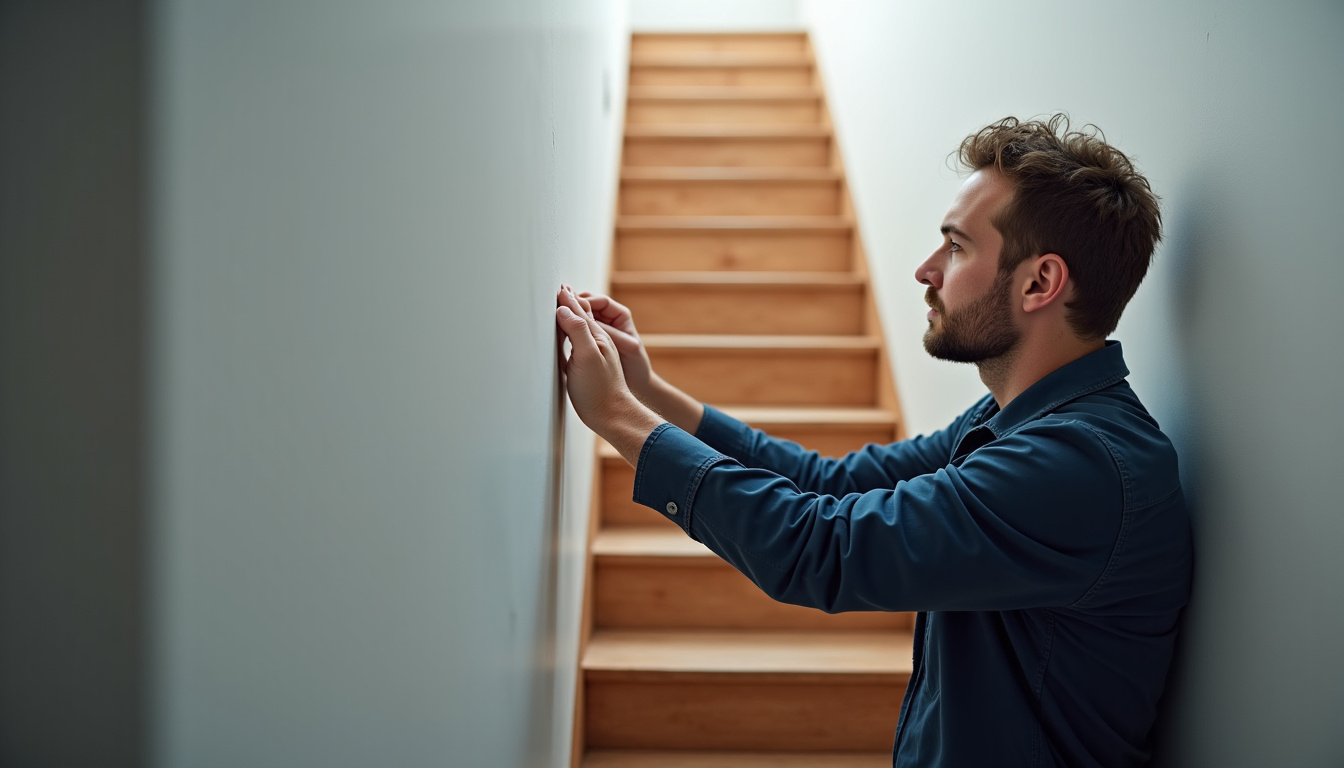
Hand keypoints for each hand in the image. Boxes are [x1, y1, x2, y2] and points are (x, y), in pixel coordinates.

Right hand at [555, 286, 661, 460]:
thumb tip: (564, 308)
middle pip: (583, 316)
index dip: (569, 299)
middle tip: (561, 291)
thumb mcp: (587, 354)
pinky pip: (578, 345)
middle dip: (571, 303)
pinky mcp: (588, 369)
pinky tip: (567, 339)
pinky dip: (570, 336)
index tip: (558, 288)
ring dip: (572, 317)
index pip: (581, 310)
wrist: (612, 416)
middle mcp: (597, 342)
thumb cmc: (599, 389)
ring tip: (562, 308)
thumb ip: (577, 329)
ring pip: (581, 330)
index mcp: (597, 335)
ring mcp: (593, 356)